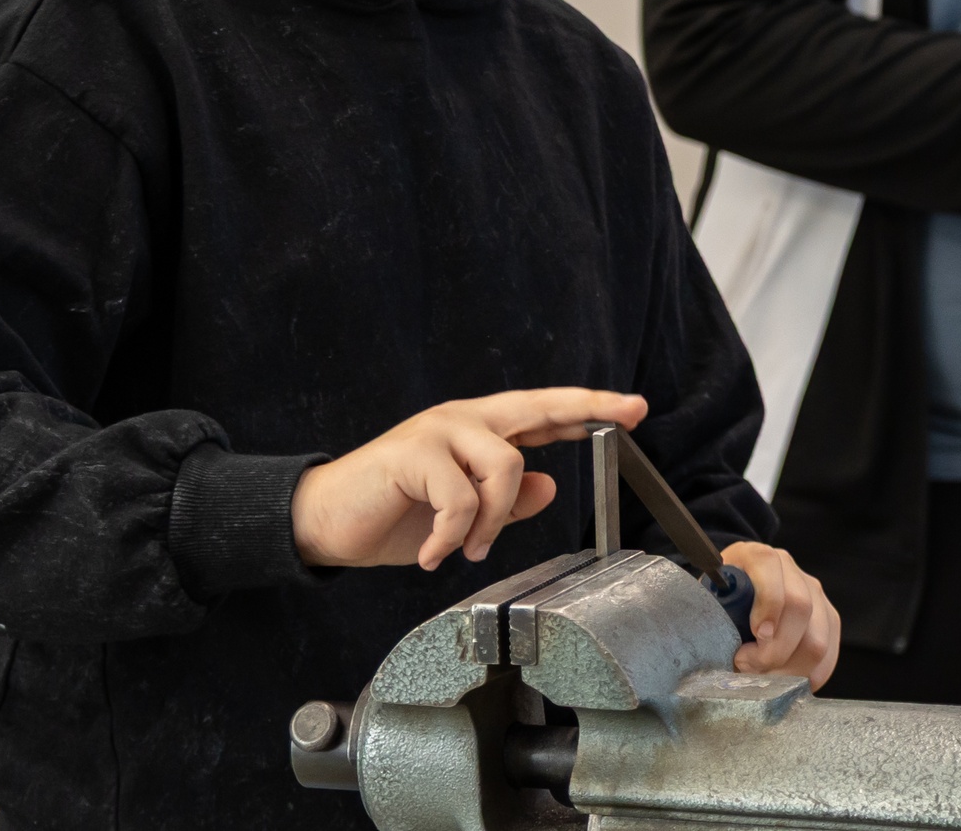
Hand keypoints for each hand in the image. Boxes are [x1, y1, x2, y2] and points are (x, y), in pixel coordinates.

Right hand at [291, 388, 647, 570]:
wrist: (325, 523)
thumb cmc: (394, 516)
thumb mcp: (463, 515)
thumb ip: (507, 501)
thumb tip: (551, 486)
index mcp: (480, 431)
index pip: (544, 412)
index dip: (589, 409)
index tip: (635, 408)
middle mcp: (463, 420)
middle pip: (537, 406)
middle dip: (587, 409)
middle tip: (625, 416)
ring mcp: (437, 432)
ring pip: (504, 464)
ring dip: (492, 520)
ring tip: (464, 548)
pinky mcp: (411, 454)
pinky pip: (459, 497)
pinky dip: (452, 535)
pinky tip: (435, 554)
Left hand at [722, 540, 841, 686]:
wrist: (738, 603)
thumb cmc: (719, 606)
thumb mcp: (709, 603)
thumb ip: (715, 615)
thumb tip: (722, 648)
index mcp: (757, 558)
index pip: (770, 567)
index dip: (768, 603)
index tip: (754, 635)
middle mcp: (792, 572)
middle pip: (800, 608)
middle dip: (774, 650)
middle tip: (747, 666)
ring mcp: (816, 596)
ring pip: (817, 641)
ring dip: (788, 670)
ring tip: (762, 678)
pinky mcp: (829, 621)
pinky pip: (828, 658)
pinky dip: (806, 677)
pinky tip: (783, 681)